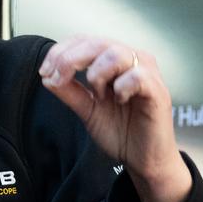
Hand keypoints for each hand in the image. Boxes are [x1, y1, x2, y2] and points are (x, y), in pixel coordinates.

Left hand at [39, 36, 191, 201]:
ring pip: (115, 53)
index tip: (44, 72)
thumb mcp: (87, 110)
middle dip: (70, 60)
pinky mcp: (157, 90)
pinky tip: (119, 100)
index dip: (61, 52)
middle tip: (58, 80)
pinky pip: (136, 76)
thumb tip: (46, 76)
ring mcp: (147, 72)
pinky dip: (121, 87)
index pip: (84, 41)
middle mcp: (132, 59)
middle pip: (96, 43)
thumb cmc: (121, 131)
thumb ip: (69, 92)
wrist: (144, 160)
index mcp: (114, 60)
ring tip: (99, 96)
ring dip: (97, 74)